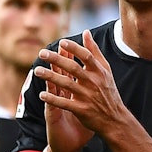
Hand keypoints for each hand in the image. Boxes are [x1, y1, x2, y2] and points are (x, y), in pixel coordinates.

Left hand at [36, 33, 119, 151]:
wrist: (115, 119)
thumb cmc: (108, 91)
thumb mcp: (105, 70)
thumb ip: (94, 51)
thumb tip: (86, 32)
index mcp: (99, 72)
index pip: (86, 56)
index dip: (74, 48)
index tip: (61, 42)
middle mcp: (94, 83)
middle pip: (73, 68)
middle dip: (56, 60)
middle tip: (42, 53)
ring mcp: (87, 96)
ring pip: (66, 84)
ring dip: (50, 77)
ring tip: (37, 70)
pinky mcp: (82, 110)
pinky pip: (65, 103)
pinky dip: (53, 99)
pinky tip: (41, 95)